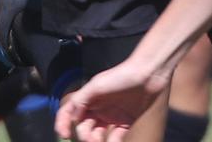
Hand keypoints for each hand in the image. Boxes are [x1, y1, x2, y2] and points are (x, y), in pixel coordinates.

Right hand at [55, 61, 171, 141]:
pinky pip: (117, 136)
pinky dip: (114, 141)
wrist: (148, 76)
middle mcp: (98, 108)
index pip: (70, 112)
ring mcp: (112, 115)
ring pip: (99, 133)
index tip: (64, 135)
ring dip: (97, 140)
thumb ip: (81, 100)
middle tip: (90, 140)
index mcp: (88, 98)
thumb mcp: (96, 85)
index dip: (63, 123)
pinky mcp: (126, 121)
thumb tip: (73, 117)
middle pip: (84, 126)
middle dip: (84, 134)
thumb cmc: (120, 77)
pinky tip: (114, 141)